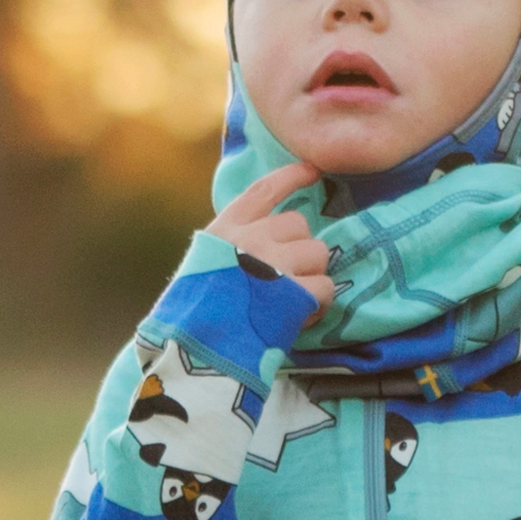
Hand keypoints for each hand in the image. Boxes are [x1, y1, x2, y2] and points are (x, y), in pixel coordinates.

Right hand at [206, 163, 332, 321]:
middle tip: (285, 277)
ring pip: (318, 253)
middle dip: (299, 248)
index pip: (263, 190)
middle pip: (299, 224)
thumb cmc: (194, 314)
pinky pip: (326, 287)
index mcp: (224, 231)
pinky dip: (319, 304)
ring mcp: (274, 264)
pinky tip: (300, 318)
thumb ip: (234, 247)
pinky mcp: (295, 292)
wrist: (194, 349)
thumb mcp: (204, 266)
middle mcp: (250, 240)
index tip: (313, 170)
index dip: (291, 176)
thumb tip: (270, 238)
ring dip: (312, 275)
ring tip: (292, 299)